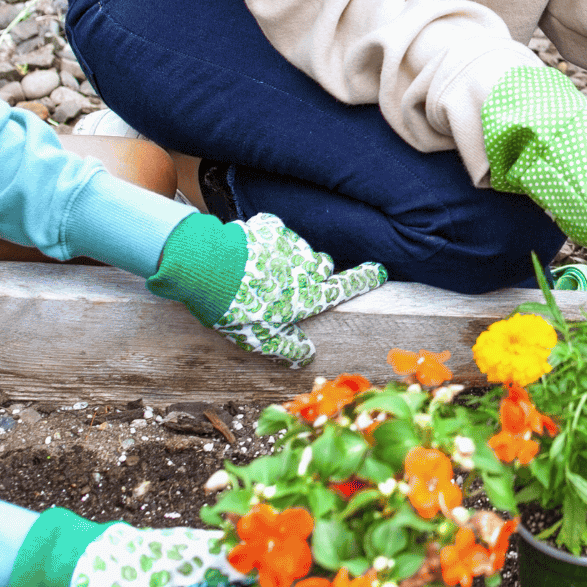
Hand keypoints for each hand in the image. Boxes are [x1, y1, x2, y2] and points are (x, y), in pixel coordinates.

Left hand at [147, 214, 388, 368]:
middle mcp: (306, 268)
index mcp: (308, 296)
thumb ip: (288, 349)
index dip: (364, 279)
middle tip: (292, 285)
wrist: (207, 269)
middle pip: (323, 266)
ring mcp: (288, 245)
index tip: (379, 271)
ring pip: (301, 250)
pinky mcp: (269, 229)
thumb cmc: (236, 309)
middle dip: (316, 273)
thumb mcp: (261, 340)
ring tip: (262, 273)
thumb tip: (308, 358)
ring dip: (290, 259)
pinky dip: (269, 241)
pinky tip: (250, 253)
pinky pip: (277, 233)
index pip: (345, 287)